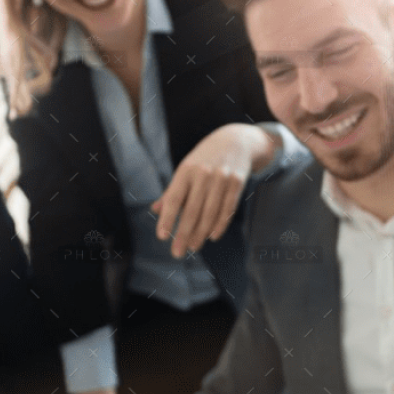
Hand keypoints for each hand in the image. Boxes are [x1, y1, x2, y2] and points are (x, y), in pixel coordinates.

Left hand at [151, 124, 272, 257]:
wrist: (235, 141)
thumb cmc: (205, 159)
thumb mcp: (186, 169)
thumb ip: (172, 190)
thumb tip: (156, 210)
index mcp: (186, 170)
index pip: (174, 198)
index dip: (168, 218)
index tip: (162, 237)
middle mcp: (203, 173)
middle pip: (192, 210)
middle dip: (184, 234)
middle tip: (177, 252)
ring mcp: (222, 178)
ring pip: (210, 213)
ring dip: (200, 233)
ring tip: (193, 247)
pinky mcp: (237, 182)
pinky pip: (227, 209)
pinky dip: (220, 225)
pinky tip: (212, 236)